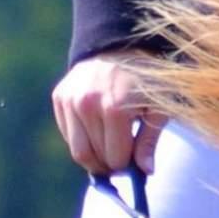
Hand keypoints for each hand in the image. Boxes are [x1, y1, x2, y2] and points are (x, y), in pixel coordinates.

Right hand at [51, 50, 166, 174]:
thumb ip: (150, 140)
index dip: (126, 166)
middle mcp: (88, 104)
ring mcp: (71, 100)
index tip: (133, 162)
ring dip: (94, 155)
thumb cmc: (147, 80)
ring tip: (110, 145)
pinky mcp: (60, 96)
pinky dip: (82, 139)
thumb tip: (146, 171)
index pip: (114, 158)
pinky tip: (97, 128)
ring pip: (77, 150)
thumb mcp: (159, 107)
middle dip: (109, 164)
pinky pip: (68, 134)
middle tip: (121, 158)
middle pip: (94, 157)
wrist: (120, 46)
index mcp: (115, 108)